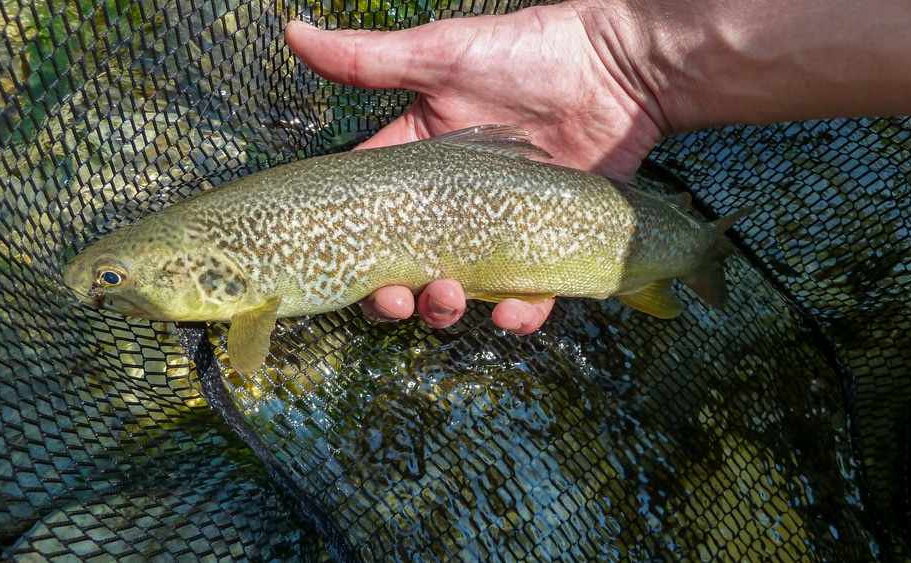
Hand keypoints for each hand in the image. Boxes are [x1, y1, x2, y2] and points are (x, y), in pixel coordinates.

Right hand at [286, 3, 662, 333]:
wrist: (617, 69)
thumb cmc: (528, 54)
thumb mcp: (440, 55)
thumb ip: (368, 59)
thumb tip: (293, 30)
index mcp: (418, 167)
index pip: (370, 216)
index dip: (348, 246)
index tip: (335, 265)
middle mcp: (452, 207)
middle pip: (406, 267)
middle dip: (391, 293)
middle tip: (394, 297)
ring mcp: (498, 232)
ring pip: (458, 290)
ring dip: (444, 309)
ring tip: (447, 298)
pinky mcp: (545, 248)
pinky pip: (527, 297)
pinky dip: (518, 316)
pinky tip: (510, 313)